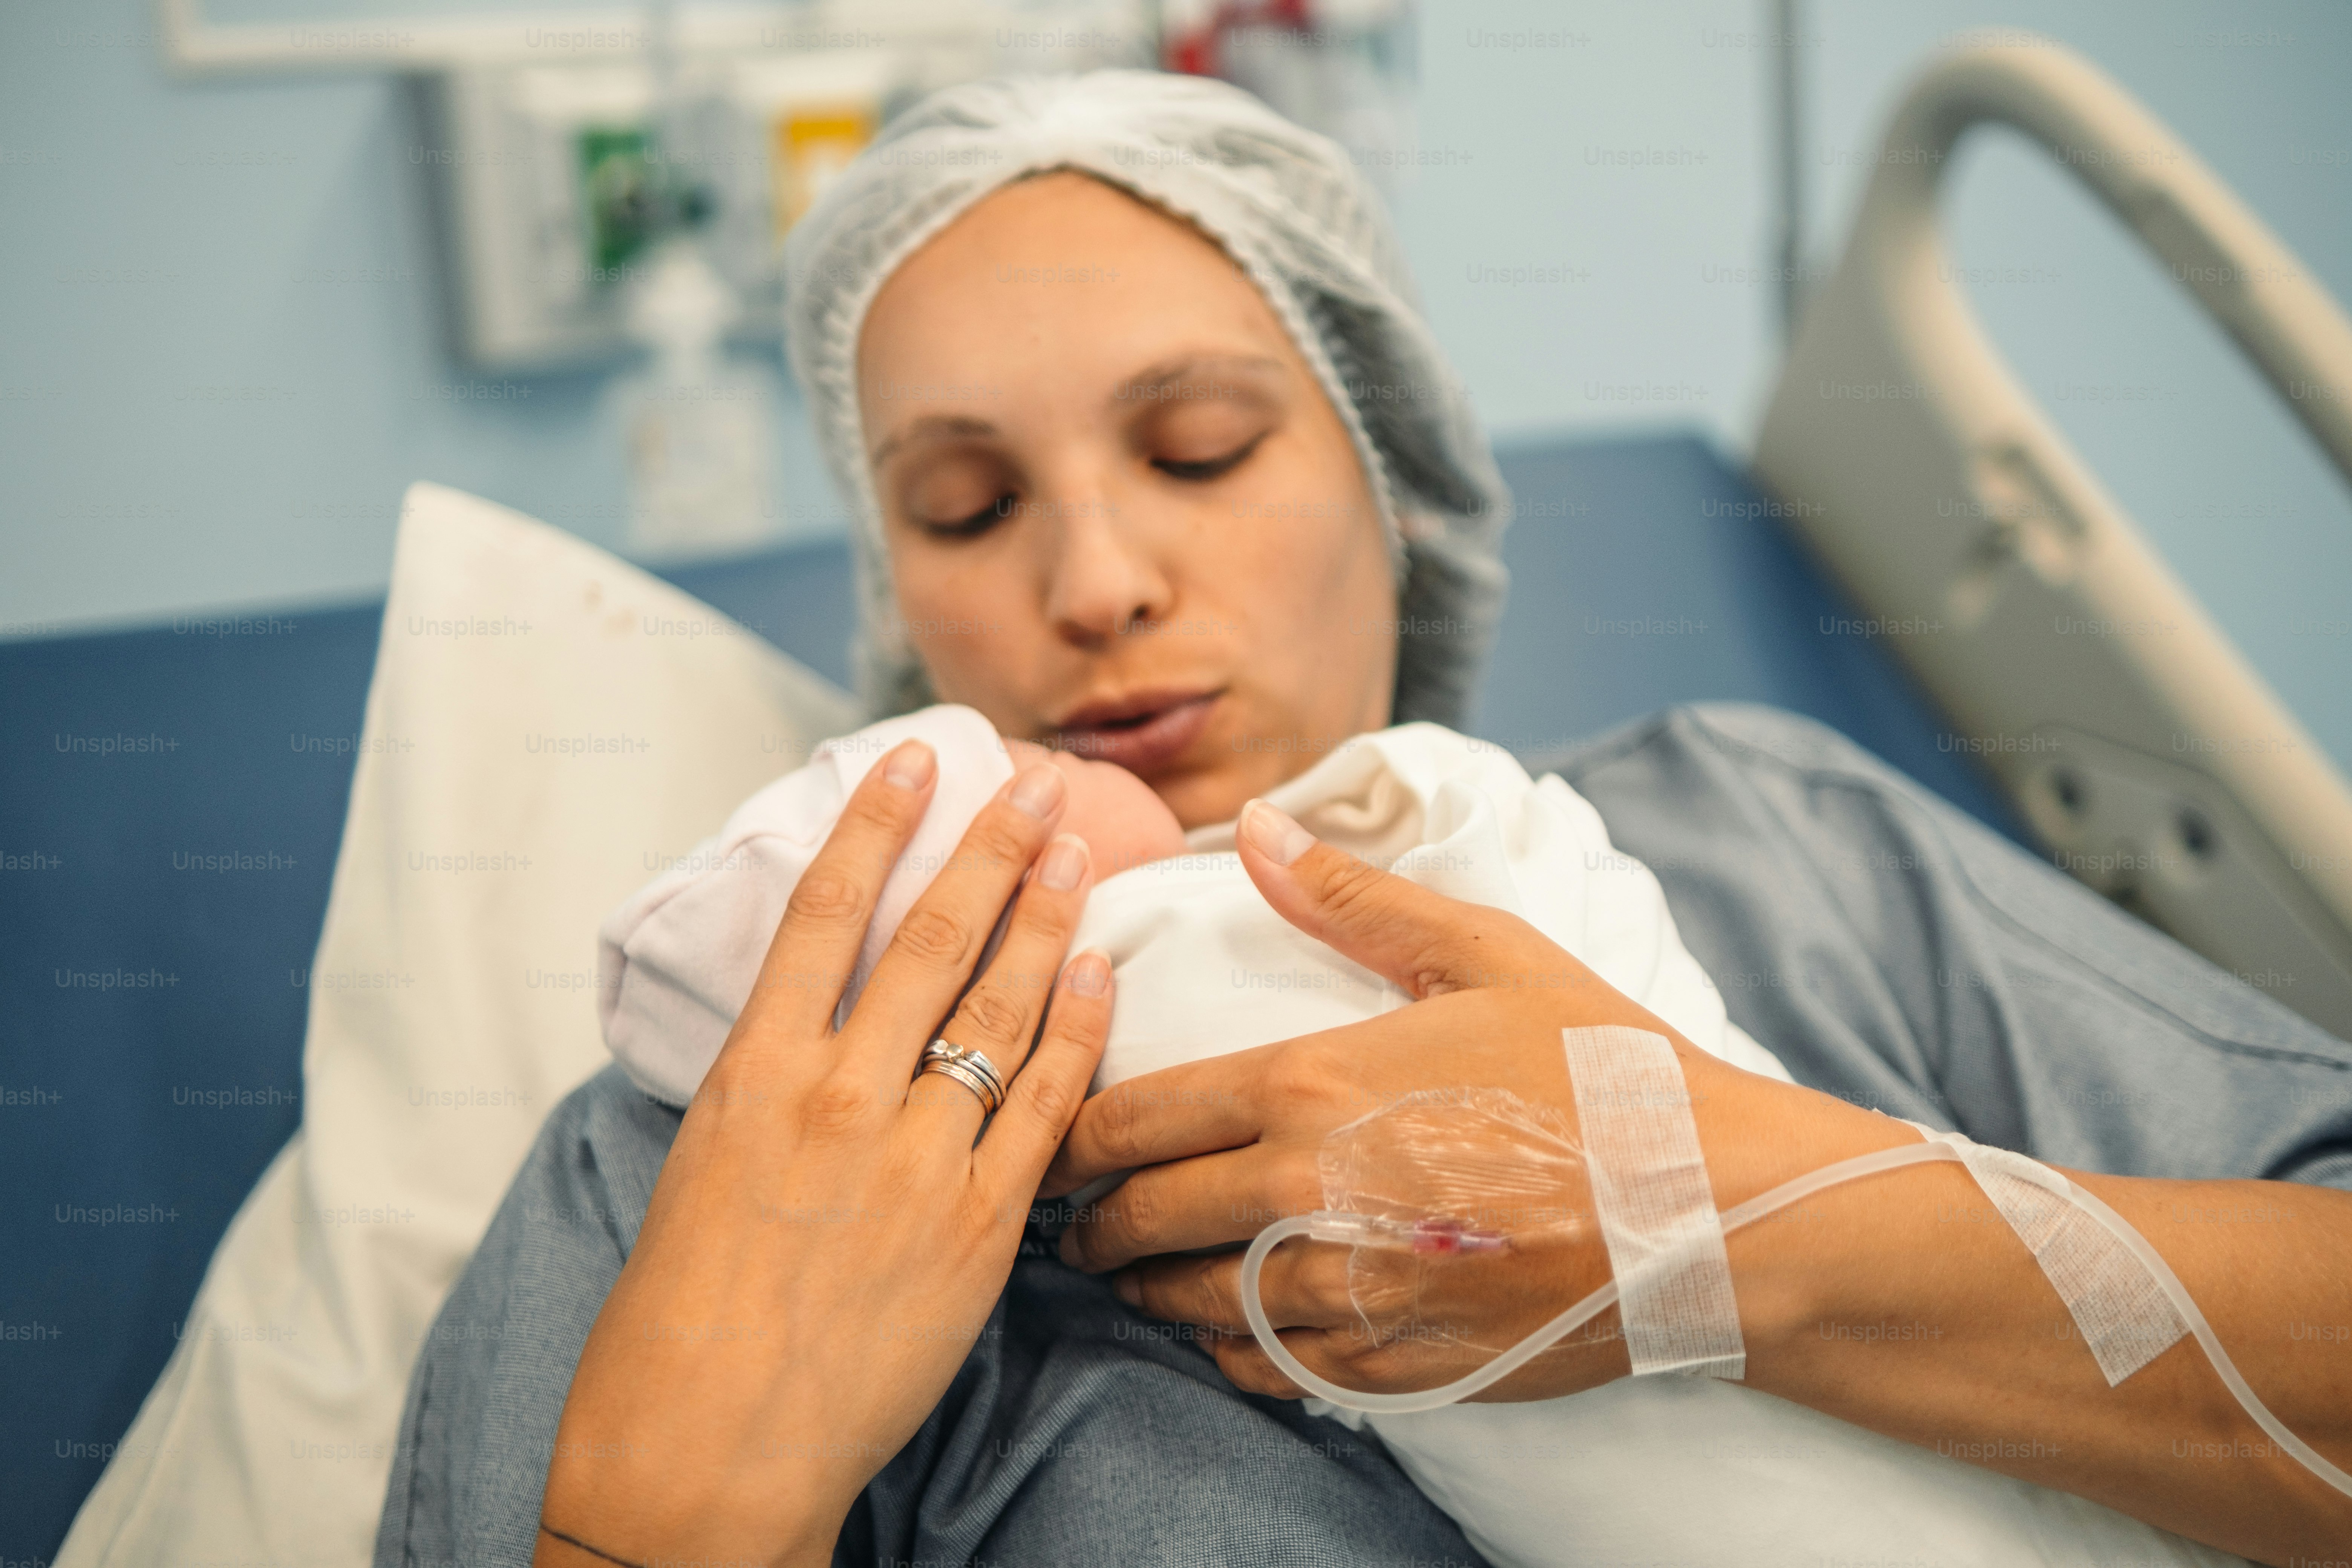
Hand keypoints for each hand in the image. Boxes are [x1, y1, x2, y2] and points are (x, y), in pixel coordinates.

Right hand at [536, 740, 1112, 1566]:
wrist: (704, 1450)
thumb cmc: (680, 1316)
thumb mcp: (705, 1165)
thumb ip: (774, 1082)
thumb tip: (822, 1017)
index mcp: (754, 1075)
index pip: (824, 911)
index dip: (877, 821)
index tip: (917, 756)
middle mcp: (836, 1099)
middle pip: (932, 938)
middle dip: (994, 847)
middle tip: (1042, 779)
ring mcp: (912, 1160)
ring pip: (997, 1006)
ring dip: (1047, 917)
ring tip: (1082, 849)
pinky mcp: (976, 1227)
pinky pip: (1042, 1104)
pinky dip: (1077, 1028)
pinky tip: (1102, 969)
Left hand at [1045, 799, 1910, 1403]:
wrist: (1712, 1207)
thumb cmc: (1599, 1066)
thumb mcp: (1481, 951)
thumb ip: (1350, 896)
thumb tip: (1251, 826)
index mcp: (1311, 1085)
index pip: (1133, 1118)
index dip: (1071, 1136)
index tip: (1051, 1141)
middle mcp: (1307, 1194)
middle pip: (1143, 1218)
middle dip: (1089, 1223)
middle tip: (1071, 1222)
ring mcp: (1346, 1290)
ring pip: (1189, 1303)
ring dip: (1147, 1289)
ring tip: (1133, 1273)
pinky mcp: (1391, 1362)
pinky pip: (1264, 1369)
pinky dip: (1225, 1352)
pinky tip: (1221, 1331)